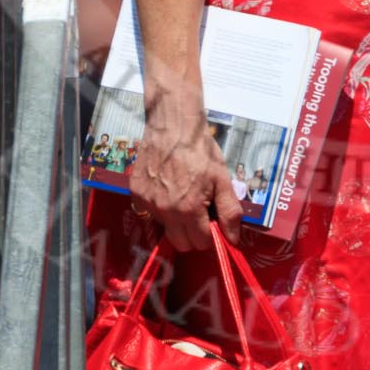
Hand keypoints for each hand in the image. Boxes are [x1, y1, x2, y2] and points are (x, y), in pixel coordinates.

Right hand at [129, 94, 242, 251]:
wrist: (173, 125)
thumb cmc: (201, 150)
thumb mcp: (222, 178)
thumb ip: (229, 211)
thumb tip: (233, 240)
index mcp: (189, 209)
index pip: (199, 243)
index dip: (209, 235)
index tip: (211, 221)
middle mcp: (165, 211)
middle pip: (180, 243)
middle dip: (192, 235)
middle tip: (198, 213)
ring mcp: (148, 203)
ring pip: (163, 229)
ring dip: (174, 221)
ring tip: (181, 196)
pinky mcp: (135, 194)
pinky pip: (149, 213)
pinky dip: (159, 208)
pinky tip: (166, 189)